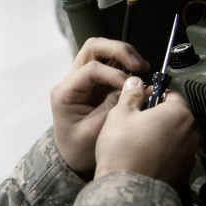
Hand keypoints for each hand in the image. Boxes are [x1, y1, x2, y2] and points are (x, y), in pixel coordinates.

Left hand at [51, 38, 149, 175]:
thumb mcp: (94, 131)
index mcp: (65, 92)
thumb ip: (112, 107)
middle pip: (93, 48)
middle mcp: (71, 81)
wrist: (70, 157)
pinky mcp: (94, 83)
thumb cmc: (78, 148)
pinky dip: (124, 64)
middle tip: (138, 64)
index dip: (114, 74)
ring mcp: (82, 79)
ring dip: (123, 54)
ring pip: (101, 50)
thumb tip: (133, 87)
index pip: (91, 69)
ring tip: (141, 67)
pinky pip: (109, 63)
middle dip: (118, 51)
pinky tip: (137, 74)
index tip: (130, 87)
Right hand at [95, 76, 198, 189]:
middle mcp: (190, 134)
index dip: (153, 95)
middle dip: (158, 118)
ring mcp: (189, 156)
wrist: (127, 190)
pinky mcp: (183, 174)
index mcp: (178, 114)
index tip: (140, 100)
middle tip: (135, 123)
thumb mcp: (120, 114)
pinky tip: (143, 159)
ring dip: (160, 138)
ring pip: (174, 138)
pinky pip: (173, 158)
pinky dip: (161, 157)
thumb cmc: (123, 151)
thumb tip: (135, 83)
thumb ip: (131, 95)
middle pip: (175, 117)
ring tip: (137, 144)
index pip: (171, 94)